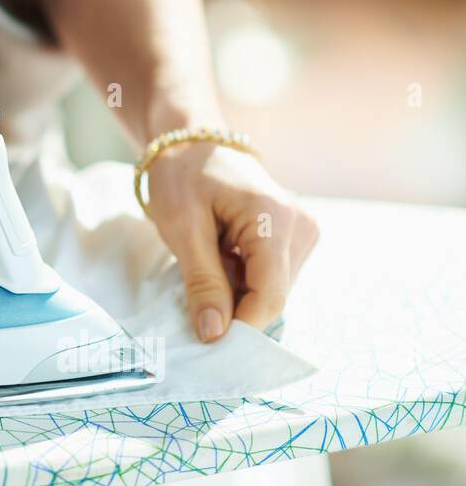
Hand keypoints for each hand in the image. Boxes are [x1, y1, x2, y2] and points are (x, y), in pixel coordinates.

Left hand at [145, 142, 318, 341]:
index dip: (240, 325)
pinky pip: (269, 277)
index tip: (207, 343)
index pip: (270, 295)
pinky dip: (241, 279)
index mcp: (276, 219)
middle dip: (234, 307)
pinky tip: (220, 257)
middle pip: (273, 297)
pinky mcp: (295, 237)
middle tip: (194, 288)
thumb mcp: (183, 229)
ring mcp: (303, 232)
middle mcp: (302, 227)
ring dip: (236, 291)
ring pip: (271, 291)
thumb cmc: (182, 177)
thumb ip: (203, 282)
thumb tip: (215, 334)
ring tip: (207, 259)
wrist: (191, 142)